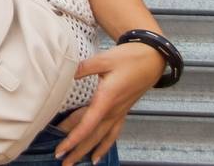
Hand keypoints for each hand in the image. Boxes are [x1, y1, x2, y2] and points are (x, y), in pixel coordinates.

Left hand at [52, 43, 165, 165]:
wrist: (152, 59)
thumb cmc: (129, 58)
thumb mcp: (104, 59)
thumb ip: (84, 68)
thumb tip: (67, 73)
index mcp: (106, 99)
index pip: (87, 125)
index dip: (73, 139)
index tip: (60, 150)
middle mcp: (113, 111)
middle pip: (92, 136)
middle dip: (76, 150)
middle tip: (62, 162)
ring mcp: (119, 113)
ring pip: (101, 138)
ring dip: (87, 151)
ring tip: (74, 162)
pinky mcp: (123, 112)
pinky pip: (112, 134)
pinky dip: (103, 146)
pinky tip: (96, 156)